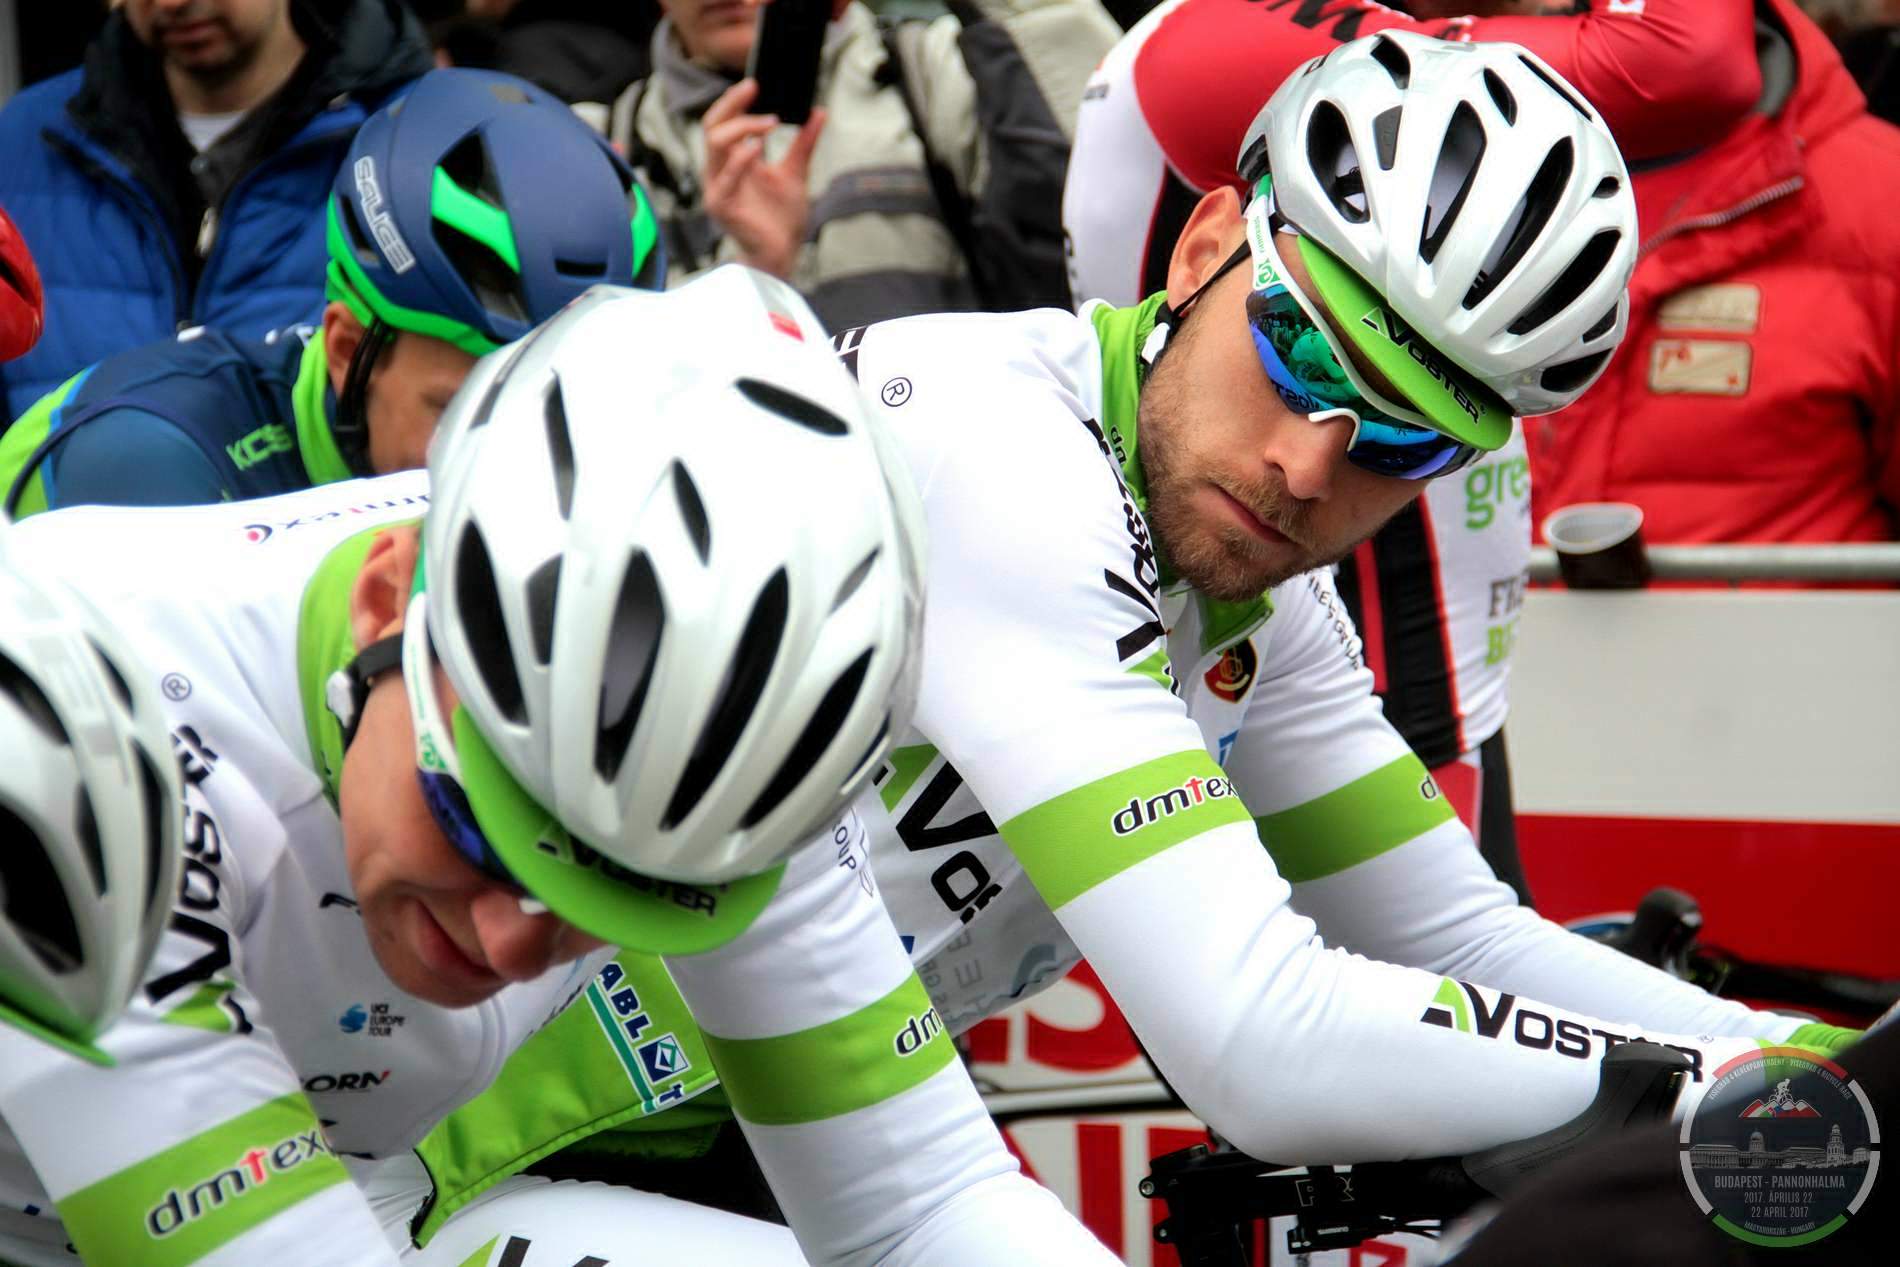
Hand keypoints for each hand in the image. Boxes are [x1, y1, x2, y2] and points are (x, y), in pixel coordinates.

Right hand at [701, 79, 826, 279]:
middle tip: (753, 88)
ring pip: (715, 144)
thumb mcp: (796, 172)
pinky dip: (740, 159)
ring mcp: (718, 187)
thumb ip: (804, 143)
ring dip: (742, 127)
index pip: (724, 122)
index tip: (756, 84)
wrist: (783, 253)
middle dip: (731, 103)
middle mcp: (721, 170)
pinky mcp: (721, 206)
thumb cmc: (782, 219)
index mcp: (734, 161)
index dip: (736, 101)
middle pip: (713, 125)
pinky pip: (725, 177)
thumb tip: (819, 112)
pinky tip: (758, 148)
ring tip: (769, 123)